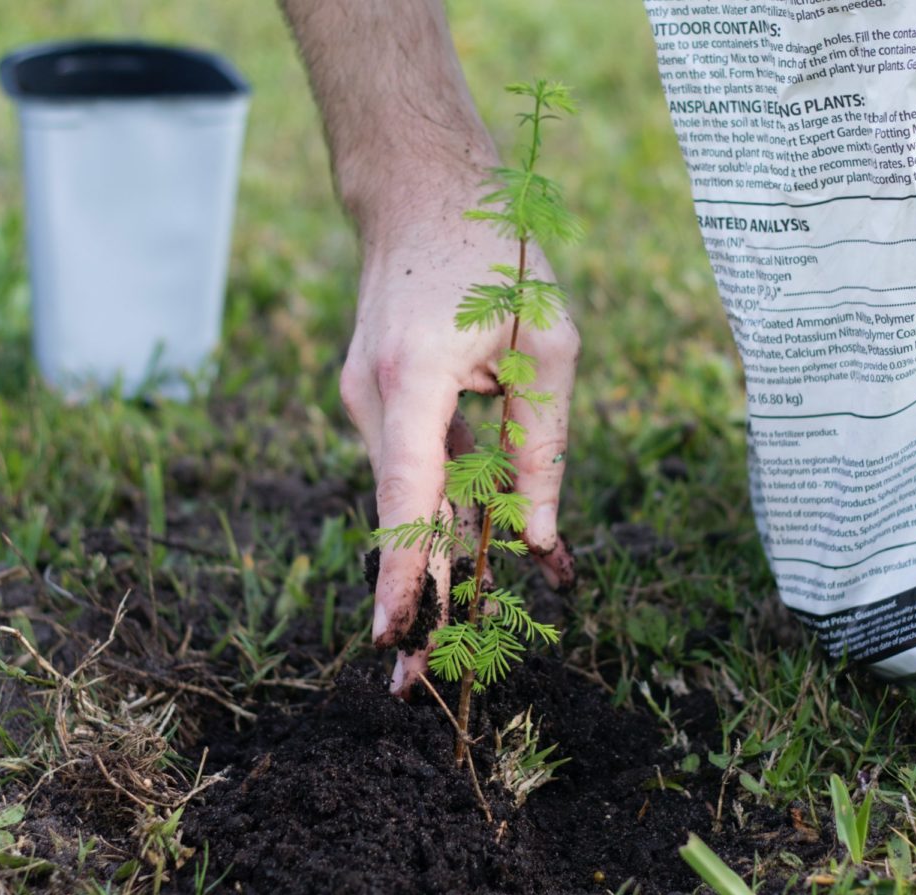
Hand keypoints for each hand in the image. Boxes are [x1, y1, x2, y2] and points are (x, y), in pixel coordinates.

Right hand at [340, 185, 579, 696]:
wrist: (422, 192)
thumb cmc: (495, 254)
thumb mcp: (549, 343)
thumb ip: (543, 446)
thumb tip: (536, 538)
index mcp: (414, 380)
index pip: (405, 494)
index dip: (400, 571)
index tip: (393, 637)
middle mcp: (373, 400)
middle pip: (399, 515)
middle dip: (412, 596)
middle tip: (414, 681)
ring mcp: (365, 401)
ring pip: (409, 496)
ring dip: (440, 554)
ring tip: (466, 629)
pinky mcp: (379, 402)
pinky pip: (414, 467)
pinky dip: (443, 508)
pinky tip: (482, 543)